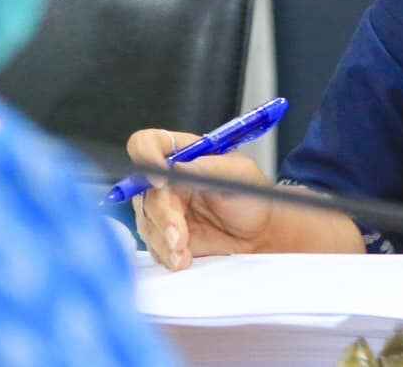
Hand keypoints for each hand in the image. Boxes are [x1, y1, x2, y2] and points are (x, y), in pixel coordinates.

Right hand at [126, 128, 277, 270]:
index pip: (148, 143)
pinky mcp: (164, 236)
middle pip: (144, 192)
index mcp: (182, 154)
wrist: (259, 234)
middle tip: (179, 235)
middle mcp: (166, 180)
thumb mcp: (239, 175)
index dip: (146, 156)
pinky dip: (166, 255)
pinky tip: (183, 259)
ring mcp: (163, 209)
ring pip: (146, 222)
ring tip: (185, 252)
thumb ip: (208, 169)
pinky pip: (153, 246)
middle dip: (163, 216)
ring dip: (164, 240)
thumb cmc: (251, 196)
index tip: (161, 180)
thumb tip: (176, 168)